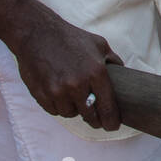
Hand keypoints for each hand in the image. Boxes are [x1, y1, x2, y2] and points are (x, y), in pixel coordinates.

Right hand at [11, 13, 124, 130]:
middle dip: (95, 119)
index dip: (111, 121)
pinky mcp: (42, 95)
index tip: (113, 126)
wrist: (37, 34)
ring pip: (71, 114)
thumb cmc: (70, 38)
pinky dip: (59, 106)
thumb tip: (123, 74)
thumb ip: (112, 61)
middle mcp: (77, 85)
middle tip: (97, 119)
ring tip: (75, 98)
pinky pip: (54, 111)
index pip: (108, 107)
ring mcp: (58, 91)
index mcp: (96, 73)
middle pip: (90, 115)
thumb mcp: (99, 44)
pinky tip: (61, 95)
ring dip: (75, 109)